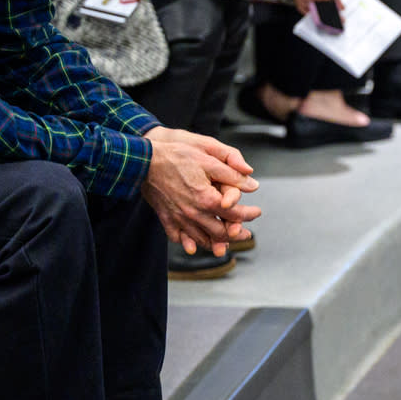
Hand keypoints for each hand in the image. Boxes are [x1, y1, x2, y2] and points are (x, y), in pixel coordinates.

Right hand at [139, 126, 261, 254]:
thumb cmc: (176, 155)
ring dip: (215, 243)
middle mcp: (193, 213)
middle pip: (220, 232)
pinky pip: (178, 237)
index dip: (249, 215)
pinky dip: (188, 242)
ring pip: (201, 239)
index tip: (256, 212)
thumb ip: (232, 173)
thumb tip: (252, 184)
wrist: (143, 160)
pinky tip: (194, 243)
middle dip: (236, 234)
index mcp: (207, 199)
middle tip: (245, 234)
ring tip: (225, 244)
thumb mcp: (209, 158)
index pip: (235, 215)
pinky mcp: (165, 217)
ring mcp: (178, 218)